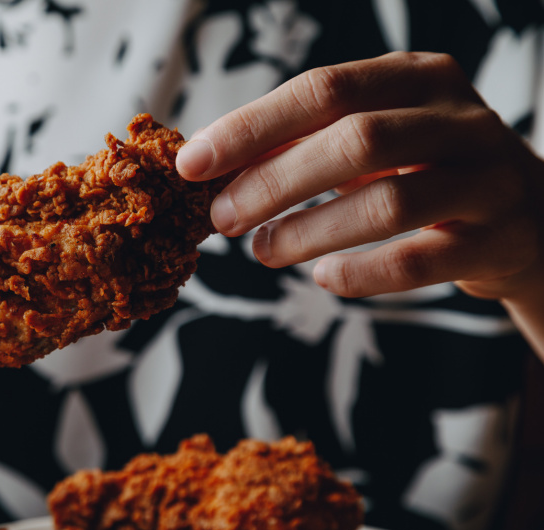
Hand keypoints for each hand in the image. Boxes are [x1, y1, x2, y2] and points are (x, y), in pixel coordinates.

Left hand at [177, 51, 543, 301]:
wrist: (526, 219)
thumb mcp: (373, 140)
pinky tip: (323, 278)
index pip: (323, 89)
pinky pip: (418, 260)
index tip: (193, 163)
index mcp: (417, 77)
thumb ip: (303, 144)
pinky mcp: (497, 239)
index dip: (251, 127)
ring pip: (389, 201)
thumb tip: (211, 161)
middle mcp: (458, 117)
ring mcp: (486, 177)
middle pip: (355, 140)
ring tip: (263, 251)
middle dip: (273, 182)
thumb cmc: (424, 172)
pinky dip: (360, 273)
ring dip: (309, 232)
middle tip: (222, 218)